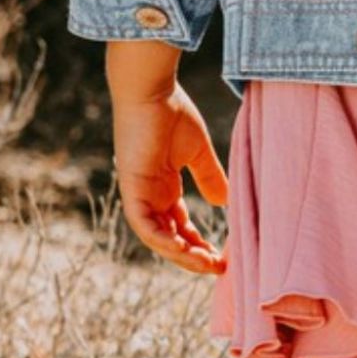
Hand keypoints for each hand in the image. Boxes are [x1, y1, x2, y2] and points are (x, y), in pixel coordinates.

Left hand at [109, 70, 228, 275]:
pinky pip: (144, 225)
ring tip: (206, 263)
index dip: (198, 242)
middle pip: (169, 237)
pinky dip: (163, 240)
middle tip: (217, 266)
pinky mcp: (132, 190)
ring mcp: (139, 194)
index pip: (179, 225)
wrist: (151, 90)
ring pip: (157, 238)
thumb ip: (210, 177)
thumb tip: (223, 202)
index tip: (221, 254)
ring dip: (180, 254)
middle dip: (192, 256)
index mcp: (163, 186)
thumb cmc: (173, 112)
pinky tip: (183, 249)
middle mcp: (150, 195)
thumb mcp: (198, 152)